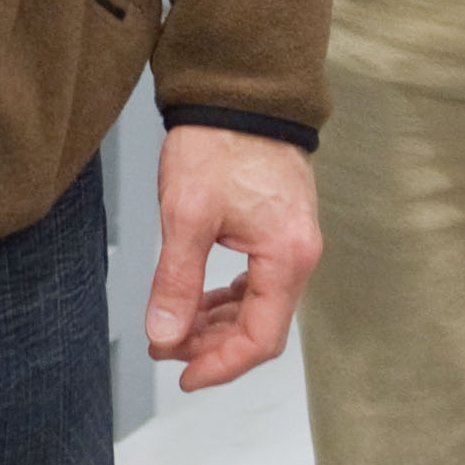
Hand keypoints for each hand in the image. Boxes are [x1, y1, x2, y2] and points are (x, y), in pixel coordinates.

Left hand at [147, 124, 320, 392]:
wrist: (238, 89)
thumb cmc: (218, 143)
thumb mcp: (187, 215)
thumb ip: (177, 281)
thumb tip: (166, 335)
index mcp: (287, 256)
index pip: (261, 338)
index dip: (221, 366)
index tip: (183, 375)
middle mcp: (300, 254)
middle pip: (262, 327)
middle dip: (212, 346)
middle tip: (165, 348)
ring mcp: (292, 240)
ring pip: (259, 305)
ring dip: (217, 324)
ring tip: (174, 328)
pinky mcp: (279, 227)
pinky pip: (258, 281)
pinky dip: (227, 298)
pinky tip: (198, 300)